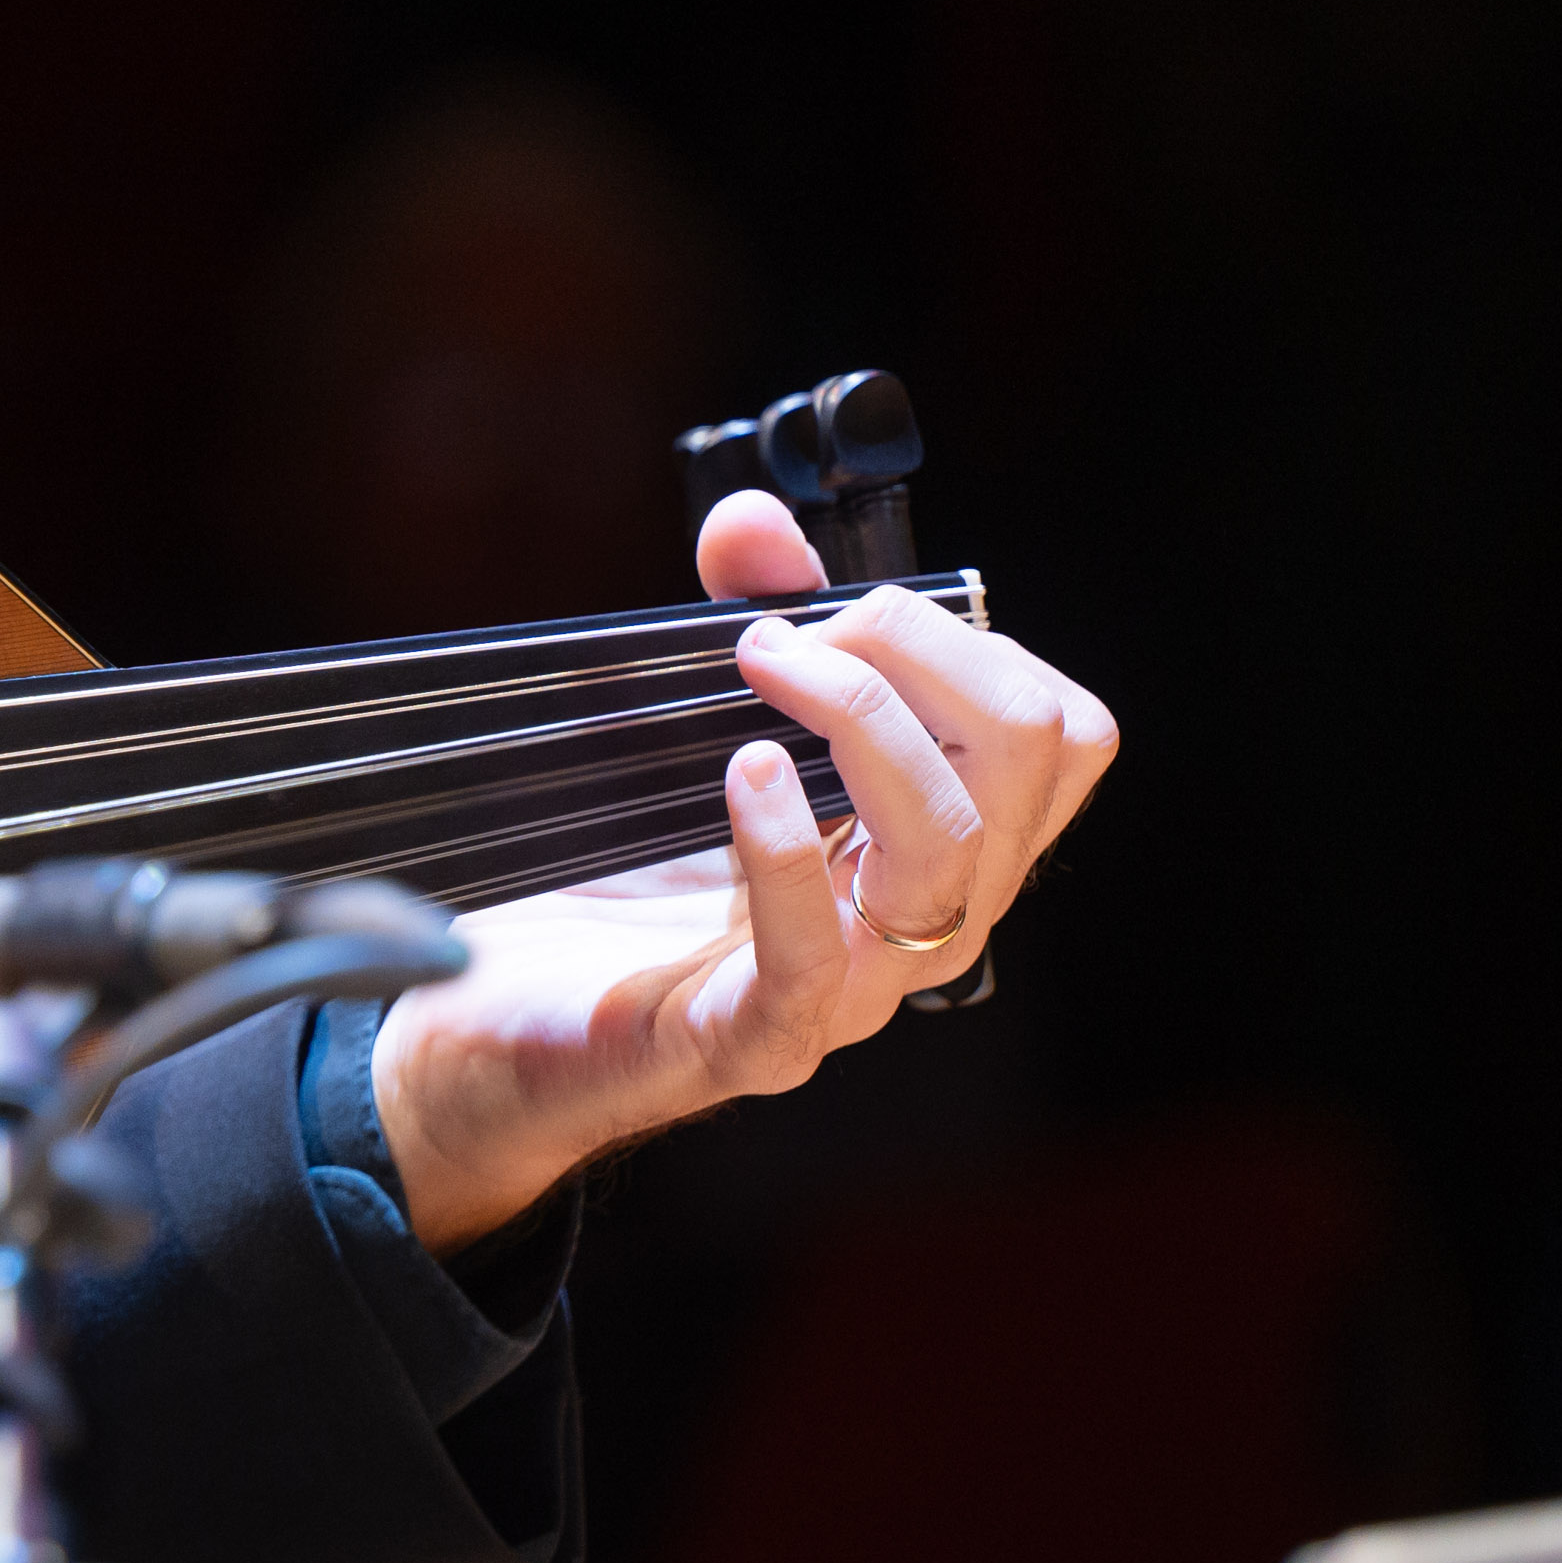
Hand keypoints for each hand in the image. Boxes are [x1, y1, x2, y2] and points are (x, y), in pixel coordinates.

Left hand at [362, 489, 1118, 1247]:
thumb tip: (752, 521)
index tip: (849, 610)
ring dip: (866, 723)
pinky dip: (787, 847)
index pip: (1057, 731)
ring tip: (765, 668)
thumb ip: (748, 616)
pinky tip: (744, 774)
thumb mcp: (698, 728)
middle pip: (1031, 760)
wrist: (503, 1013)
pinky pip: (813, 956)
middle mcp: (925, 917)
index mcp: (937, 840)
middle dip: (926, 653)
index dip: (971, 641)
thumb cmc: (623, 876)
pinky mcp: (757, 1041)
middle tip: (799, 633)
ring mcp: (854, 988)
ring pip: (952, 847)